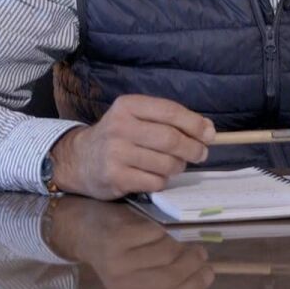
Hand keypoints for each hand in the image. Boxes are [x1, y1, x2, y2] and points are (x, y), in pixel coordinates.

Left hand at [47, 197, 214, 288]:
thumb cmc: (118, 252)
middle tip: (200, 251)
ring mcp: (118, 261)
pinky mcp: (118, 237)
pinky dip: (159, 228)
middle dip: (192, 263)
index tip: (209, 272)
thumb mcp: (138, 273)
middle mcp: (122, 285)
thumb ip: (165, 278)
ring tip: (170, 238)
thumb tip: (205, 274)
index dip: (194, 286)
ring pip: (166, 253)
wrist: (84, 229)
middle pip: (171, 277)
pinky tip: (151, 226)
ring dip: (175, 243)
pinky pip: (156, 232)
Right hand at [51, 94, 214, 199]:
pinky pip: (155, 182)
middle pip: (170, 139)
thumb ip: (169, 120)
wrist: (79, 159)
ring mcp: (116, 154)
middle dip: (193, 148)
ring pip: (165, 163)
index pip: (170, 112)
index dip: (195, 124)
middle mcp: (120, 127)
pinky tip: (154, 176)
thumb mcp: (136, 118)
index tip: (210, 134)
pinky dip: (162, 181)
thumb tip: (208, 130)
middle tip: (200, 154)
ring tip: (173, 165)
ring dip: (177, 167)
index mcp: (128, 106)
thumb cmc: (117, 137)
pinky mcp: (116, 178)